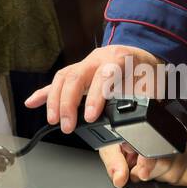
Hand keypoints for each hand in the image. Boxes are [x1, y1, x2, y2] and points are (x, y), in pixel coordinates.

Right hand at [24, 45, 161, 132]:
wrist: (145, 57)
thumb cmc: (149, 73)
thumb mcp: (154, 87)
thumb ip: (144, 106)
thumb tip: (135, 130)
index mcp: (119, 58)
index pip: (103, 75)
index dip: (95, 96)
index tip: (90, 116)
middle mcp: (98, 58)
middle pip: (75, 76)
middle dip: (68, 102)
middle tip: (67, 125)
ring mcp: (86, 64)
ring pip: (63, 77)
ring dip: (55, 100)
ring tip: (53, 120)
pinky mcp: (78, 73)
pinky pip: (58, 82)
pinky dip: (44, 93)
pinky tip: (32, 103)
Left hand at [96, 134, 186, 187]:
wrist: (143, 135)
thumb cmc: (128, 142)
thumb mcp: (114, 147)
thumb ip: (114, 161)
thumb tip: (119, 178)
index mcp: (153, 124)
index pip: (157, 145)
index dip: (147, 162)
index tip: (140, 172)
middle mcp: (175, 131)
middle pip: (166, 164)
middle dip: (148, 173)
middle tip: (138, 169)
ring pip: (175, 174)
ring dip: (159, 177)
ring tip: (151, 167)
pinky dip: (174, 181)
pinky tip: (164, 170)